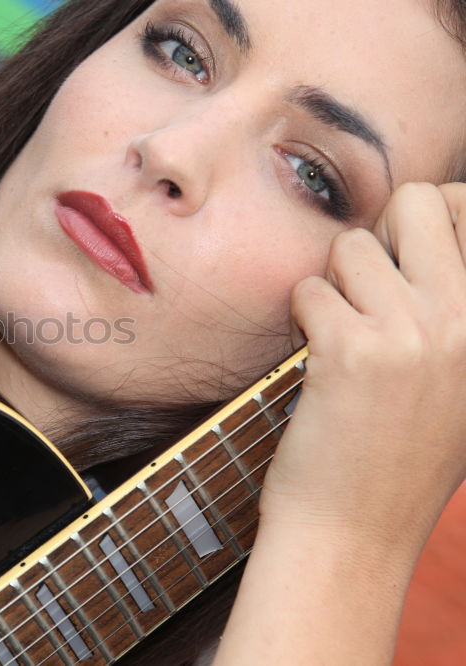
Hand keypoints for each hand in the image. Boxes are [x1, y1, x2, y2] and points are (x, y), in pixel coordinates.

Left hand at [263, 182, 465, 556]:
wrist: (355, 530)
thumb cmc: (399, 454)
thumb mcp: (459, 379)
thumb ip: (455, 309)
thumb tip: (440, 216)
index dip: (425, 222)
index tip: (401, 263)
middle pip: (415, 201)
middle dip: (379, 236)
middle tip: (365, 292)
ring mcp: (415, 332)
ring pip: (350, 246)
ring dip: (333, 287)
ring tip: (341, 340)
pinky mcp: (353, 349)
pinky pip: (308, 290)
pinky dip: (302, 321)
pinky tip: (317, 363)